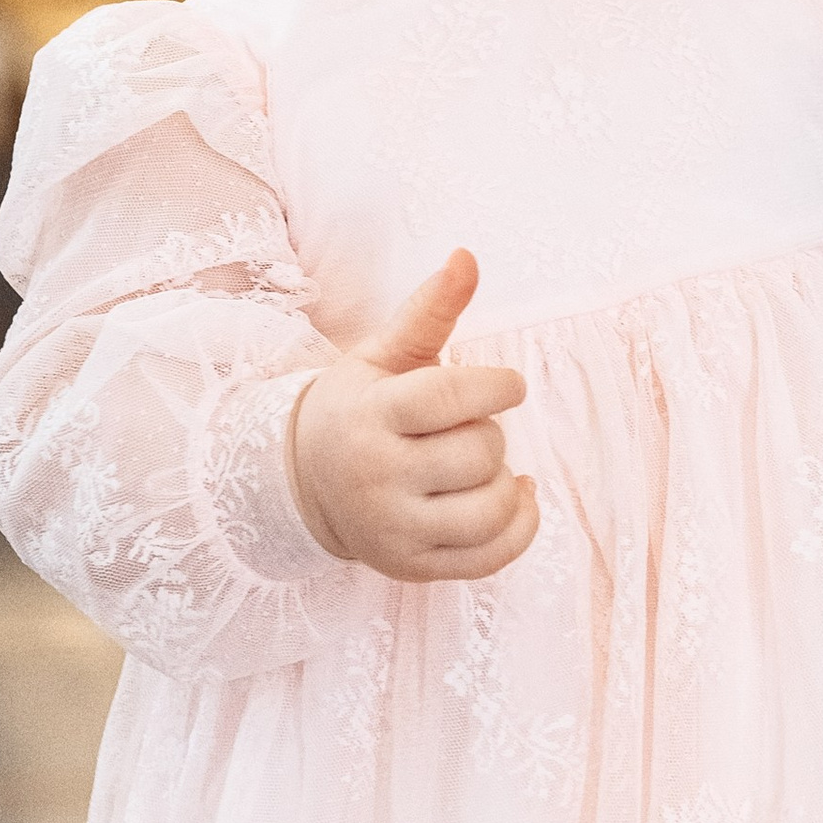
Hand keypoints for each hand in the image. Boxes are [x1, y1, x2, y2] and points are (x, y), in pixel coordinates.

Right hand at [289, 249, 539, 582]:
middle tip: (464, 429)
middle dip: (488, 432)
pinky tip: (514, 498)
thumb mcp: (382, 356)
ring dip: (503, 482)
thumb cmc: (358, 408)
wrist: (303, 483)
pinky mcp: (413, 566)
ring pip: (489, 510)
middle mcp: (377, 477)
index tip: (506, 385)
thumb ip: (428, 311)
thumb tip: (467, 256)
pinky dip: (520, 527)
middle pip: (479, 453)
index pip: (452, 397)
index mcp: (370, 415)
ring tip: (481, 466)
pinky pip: (491, 557)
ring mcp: (394, 529)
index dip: (498, 386)